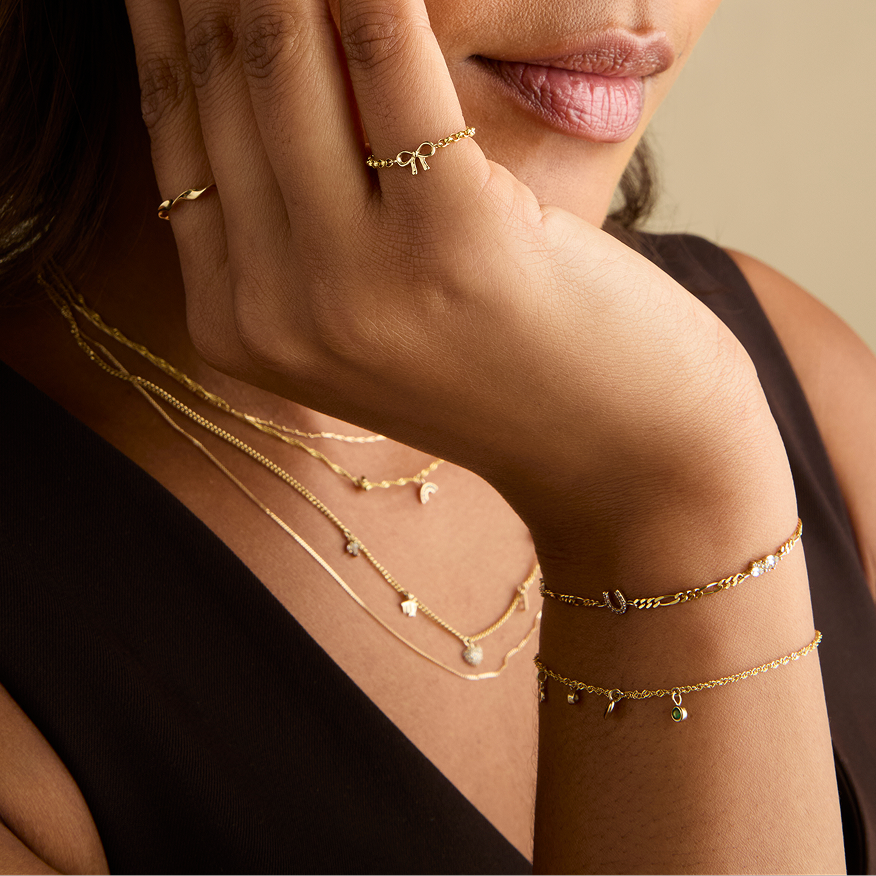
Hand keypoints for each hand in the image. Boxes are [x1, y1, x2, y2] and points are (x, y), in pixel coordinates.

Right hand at [125, 0, 775, 548]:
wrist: (617, 455)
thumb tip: (259, 60)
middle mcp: (273, 313)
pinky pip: (391, 60)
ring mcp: (351, 286)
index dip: (173, 10)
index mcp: (238, 325)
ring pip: (282, 57)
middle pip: (219, 79)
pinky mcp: (450, 242)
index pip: (175, 125)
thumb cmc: (509, 370)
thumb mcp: (378, 306)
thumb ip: (302, 213)